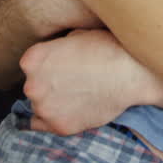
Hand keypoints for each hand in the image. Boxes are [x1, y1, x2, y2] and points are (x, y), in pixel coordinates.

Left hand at [21, 28, 156, 134]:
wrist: (131, 73)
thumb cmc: (107, 48)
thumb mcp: (75, 35)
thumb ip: (56, 48)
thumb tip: (55, 54)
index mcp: (32, 60)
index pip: (31, 65)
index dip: (48, 65)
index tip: (63, 67)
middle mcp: (32, 86)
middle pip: (34, 87)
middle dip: (49, 85)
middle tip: (73, 81)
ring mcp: (45, 109)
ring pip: (41, 107)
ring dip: (53, 103)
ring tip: (78, 95)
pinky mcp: (60, 127)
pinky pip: (46, 126)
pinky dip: (57, 119)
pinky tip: (73, 110)